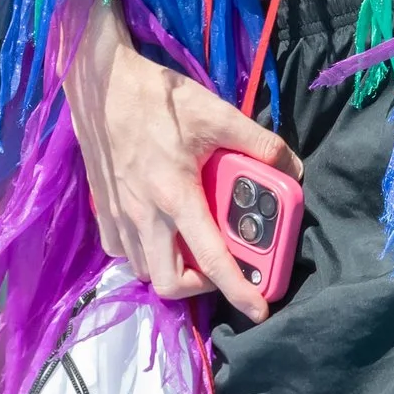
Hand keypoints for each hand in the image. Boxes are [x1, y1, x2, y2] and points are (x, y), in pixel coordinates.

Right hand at [64, 0, 296, 323]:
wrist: (100, 82)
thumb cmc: (157, 98)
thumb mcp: (216, 113)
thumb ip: (259, 142)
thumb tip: (292, 167)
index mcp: (176, 196)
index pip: (210, 258)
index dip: (236, 291)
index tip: (258, 310)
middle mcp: (144, 215)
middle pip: (169, 283)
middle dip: (199, 287)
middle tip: (218, 264)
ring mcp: (118, 215)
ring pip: (143, 270)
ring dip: (170, 269)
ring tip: (190, 246)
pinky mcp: (102, 208)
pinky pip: (121, 251)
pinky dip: (142, 253)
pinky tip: (157, 230)